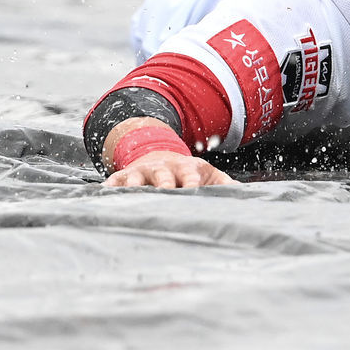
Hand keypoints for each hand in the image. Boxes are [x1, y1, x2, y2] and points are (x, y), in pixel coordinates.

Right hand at [103, 151, 234, 188]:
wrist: (158, 153)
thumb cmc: (188, 172)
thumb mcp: (209, 174)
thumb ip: (226, 184)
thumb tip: (246, 195)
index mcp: (186, 169)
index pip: (190, 176)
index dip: (192, 184)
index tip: (194, 192)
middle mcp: (163, 168)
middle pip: (162, 176)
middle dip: (164, 184)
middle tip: (165, 194)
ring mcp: (141, 172)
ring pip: (136, 179)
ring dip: (134, 187)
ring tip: (130, 196)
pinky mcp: (123, 177)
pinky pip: (113, 182)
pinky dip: (108, 189)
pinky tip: (103, 196)